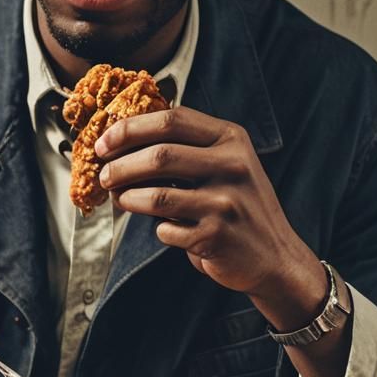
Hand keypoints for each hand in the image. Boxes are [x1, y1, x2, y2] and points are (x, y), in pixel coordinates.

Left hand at [94, 107, 323, 317]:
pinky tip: (165, 229)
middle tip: (103, 175)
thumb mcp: (224, 164)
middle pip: (160, 154)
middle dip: (121, 165)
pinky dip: (158, 230)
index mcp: (231, 137)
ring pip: (157, 195)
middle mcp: (233, 164)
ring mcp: (226, 200)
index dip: (130, 128)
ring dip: (128, 198)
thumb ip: (185, 148)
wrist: (274, 257)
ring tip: (120, 199)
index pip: (171, 119)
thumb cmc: (236, 205)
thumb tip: (120, 142)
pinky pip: (167, 230)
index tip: (103, 142)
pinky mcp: (218, 235)